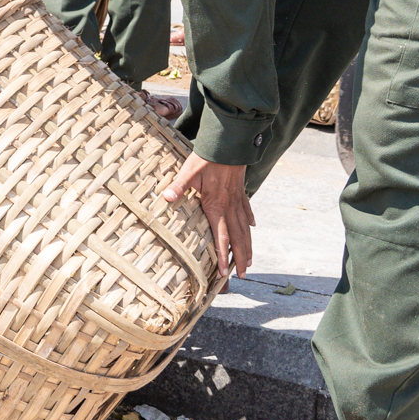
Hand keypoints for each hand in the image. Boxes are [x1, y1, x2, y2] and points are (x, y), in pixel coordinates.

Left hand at [160, 154, 252, 280]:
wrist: (228, 143)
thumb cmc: (207, 158)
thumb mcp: (189, 171)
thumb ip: (178, 186)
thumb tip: (166, 197)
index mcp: (216, 206)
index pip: (221, 237)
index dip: (223, 256)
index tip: (225, 273)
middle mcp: (229, 207)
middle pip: (238, 238)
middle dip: (240, 258)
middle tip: (243, 275)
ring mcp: (237, 199)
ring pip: (245, 228)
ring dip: (248, 245)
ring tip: (250, 261)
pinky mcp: (240, 190)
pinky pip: (247, 209)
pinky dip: (249, 220)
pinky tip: (252, 227)